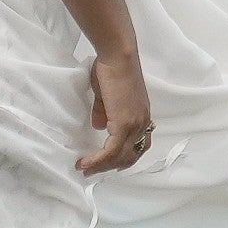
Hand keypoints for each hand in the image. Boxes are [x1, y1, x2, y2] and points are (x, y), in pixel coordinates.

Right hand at [75, 53, 151, 178]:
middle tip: (91, 171)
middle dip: (110, 167)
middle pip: (130, 156)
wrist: (118, 56)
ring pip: (120, 157)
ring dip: (101, 166)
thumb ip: (104, 112)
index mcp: (141, 116)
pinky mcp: (124, 123)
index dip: (123, 158)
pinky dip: (98, 160)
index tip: (106, 164)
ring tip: (85, 169)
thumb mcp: (107, 95)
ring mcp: (135, 124)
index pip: (138, 146)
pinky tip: (85, 162)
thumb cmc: (111, 68)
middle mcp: (142, 123)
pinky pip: (111, 150)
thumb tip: (100, 127)